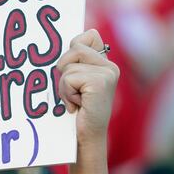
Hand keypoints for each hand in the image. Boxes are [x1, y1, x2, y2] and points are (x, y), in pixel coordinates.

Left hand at [56, 29, 119, 146]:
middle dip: (65, 70)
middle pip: (74, 47)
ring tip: (76, 100)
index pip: (90, 35)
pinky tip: (77, 106)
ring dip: (64, 85)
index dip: (74, 48)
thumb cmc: (77, 111)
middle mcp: (110, 66)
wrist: (86, 138)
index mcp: (106, 63)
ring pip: (69, 65)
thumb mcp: (76, 82)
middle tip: (73, 91)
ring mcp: (107, 73)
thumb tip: (62, 44)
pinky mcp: (100, 82)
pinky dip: (67, 93)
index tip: (72, 70)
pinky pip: (69, 78)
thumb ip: (75, 62)